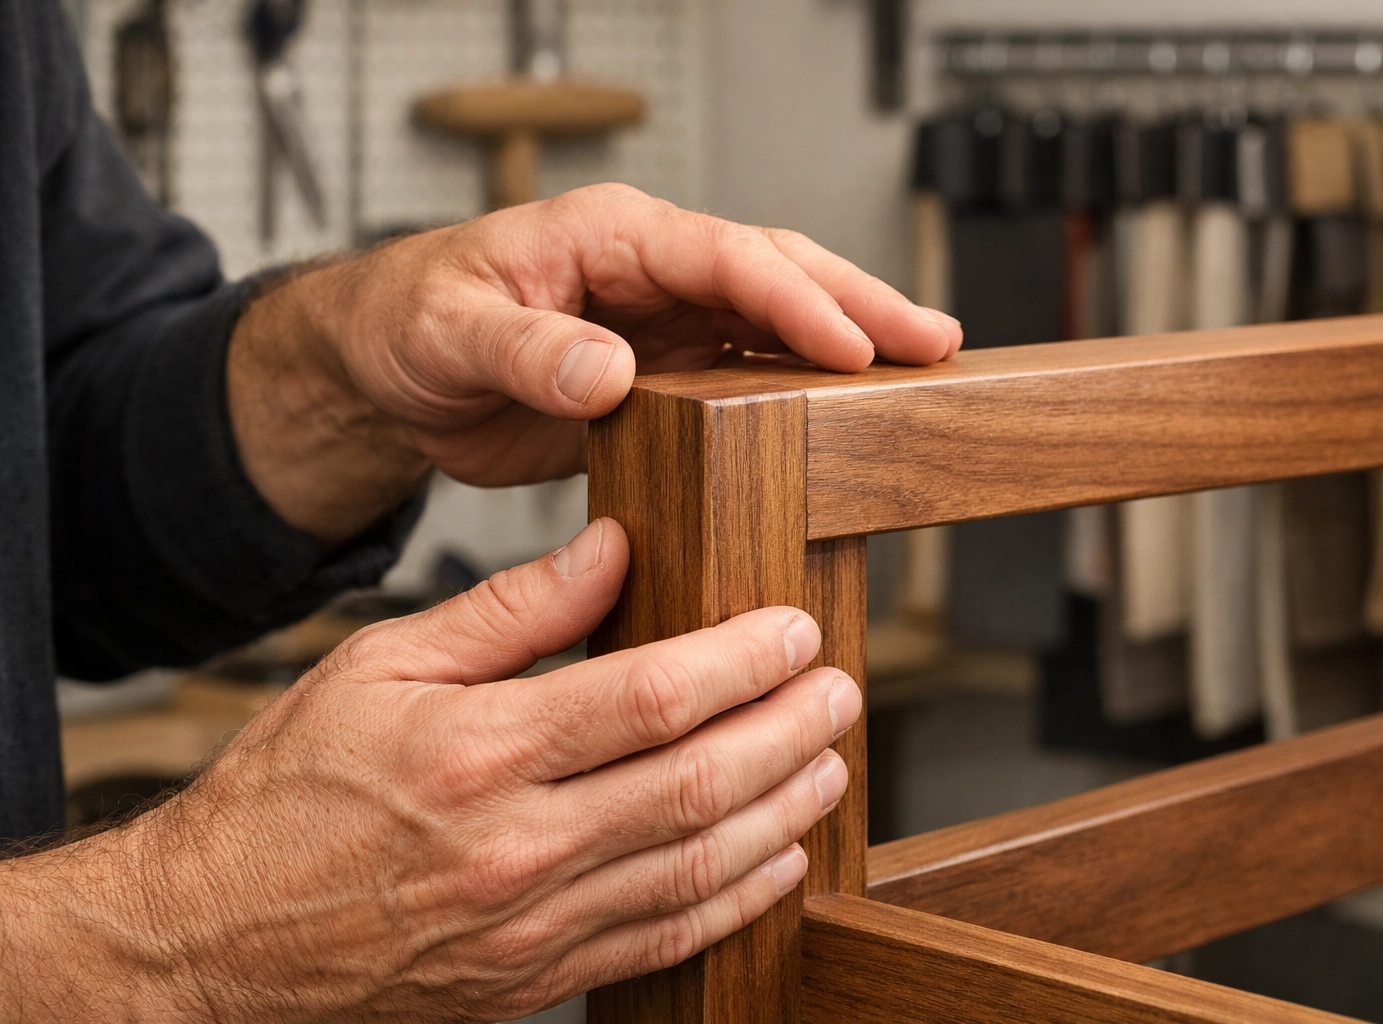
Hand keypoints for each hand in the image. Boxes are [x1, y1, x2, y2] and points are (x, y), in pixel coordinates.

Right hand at [0, 519, 859, 1022]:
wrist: (216, 939)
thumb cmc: (288, 793)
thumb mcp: (377, 667)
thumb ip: (507, 611)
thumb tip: (610, 548)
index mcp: (478, 753)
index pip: (649, 698)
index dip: (741, 661)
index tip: (793, 630)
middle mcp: (516, 846)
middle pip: (696, 783)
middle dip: (788, 732)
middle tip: (841, 690)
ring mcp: (533, 925)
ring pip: (699, 866)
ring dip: (783, 813)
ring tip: (830, 764)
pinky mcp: (537, 978)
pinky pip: (664, 942)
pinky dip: (736, 902)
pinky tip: (780, 861)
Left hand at [227, 184, 960, 541]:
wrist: (386, 372)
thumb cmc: (408, 325)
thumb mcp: (450, 332)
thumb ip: (527, 349)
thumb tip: (607, 368)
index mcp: (609, 236)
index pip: (724, 255)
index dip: (795, 299)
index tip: (852, 344)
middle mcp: (650, 270)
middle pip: (777, 271)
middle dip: (859, 303)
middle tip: (932, 340)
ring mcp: (663, 322)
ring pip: (776, 321)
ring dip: (848, 343)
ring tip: (921, 369)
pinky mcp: (662, 374)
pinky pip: (747, 373)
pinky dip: (801, 388)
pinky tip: (844, 412)